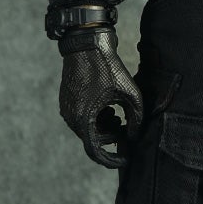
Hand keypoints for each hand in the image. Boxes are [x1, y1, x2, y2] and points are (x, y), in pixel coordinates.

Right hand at [59, 28, 143, 169]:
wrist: (86, 44)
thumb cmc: (108, 67)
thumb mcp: (129, 93)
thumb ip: (136, 118)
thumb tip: (134, 137)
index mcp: (84, 118)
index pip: (95, 152)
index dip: (111, 160)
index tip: (125, 159)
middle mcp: (71, 117)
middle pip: (93, 140)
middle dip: (111, 137)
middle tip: (127, 130)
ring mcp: (66, 109)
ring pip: (87, 129)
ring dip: (104, 127)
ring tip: (119, 116)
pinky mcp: (67, 101)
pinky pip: (82, 118)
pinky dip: (96, 118)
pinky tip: (109, 108)